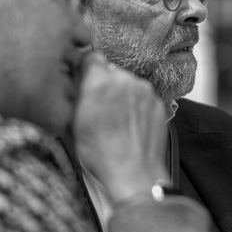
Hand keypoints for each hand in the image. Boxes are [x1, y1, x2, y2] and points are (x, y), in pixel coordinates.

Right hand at [73, 51, 169, 203]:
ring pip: (128, 84)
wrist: (134, 174)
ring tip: (117, 120)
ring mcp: (145, 91)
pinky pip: (143, 97)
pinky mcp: (158, 103)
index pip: (91, 57)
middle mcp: (124, 80)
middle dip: (104, 84)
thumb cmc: (100, 153)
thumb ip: (74, 94)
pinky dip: (137, 107)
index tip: (84, 83)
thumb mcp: (73, 124)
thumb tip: (74, 80)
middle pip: (111, 71)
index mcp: (100, 81)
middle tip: (99, 107)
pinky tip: (131, 126)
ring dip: (122, 95)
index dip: (86, 70)